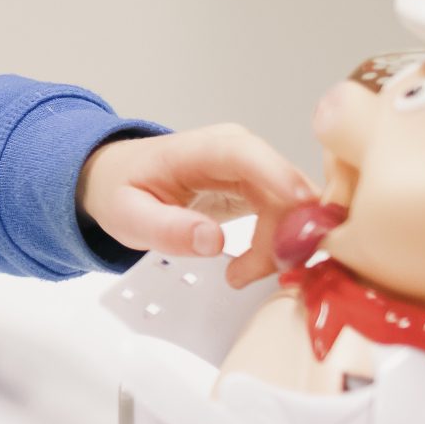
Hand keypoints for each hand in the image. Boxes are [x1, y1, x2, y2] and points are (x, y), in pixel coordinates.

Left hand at [78, 124, 317, 287]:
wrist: (119, 177)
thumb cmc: (122, 190)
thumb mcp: (128, 216)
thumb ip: (167, 229)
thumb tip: (212, 240)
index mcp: (197, 150)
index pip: (246, 155)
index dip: (280, 177)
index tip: (305, 206)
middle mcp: (234, 149)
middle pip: (282, 189)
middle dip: (281, 238)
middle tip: (246, 274)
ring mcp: (252, 165)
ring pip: (293, 207)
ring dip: (278, 248)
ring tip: (238, 273)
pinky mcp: (260, 183)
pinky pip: (287, 216)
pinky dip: (278, 246)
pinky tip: (248, 264)